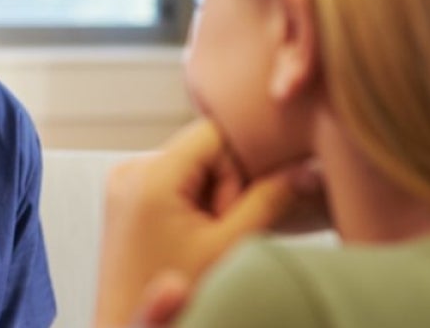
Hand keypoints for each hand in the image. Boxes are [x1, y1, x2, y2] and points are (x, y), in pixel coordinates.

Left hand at [93, 121, 305, 327]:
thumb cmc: (178, 296)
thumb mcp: (230, 246)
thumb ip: (270, 201)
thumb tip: (306, 169)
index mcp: (150, 175)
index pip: (214, 132)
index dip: (240, 165)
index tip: (238, 209)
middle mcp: (130, 169)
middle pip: (201, 148)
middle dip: (224, 184)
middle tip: (220, 230)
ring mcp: (123, 182)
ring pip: (190, 164)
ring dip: (210, 194)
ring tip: (204, 236)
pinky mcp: (124, 196)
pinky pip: (172, 179)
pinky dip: (191, 200)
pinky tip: (190, 235)